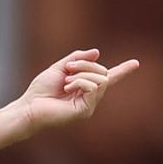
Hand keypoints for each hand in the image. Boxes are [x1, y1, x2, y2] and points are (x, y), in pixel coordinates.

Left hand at [21, 49, 138, 132]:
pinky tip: (67, 88)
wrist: (28, 107)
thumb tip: (97, 52)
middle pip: (103, 72)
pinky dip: (80, 82)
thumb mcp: (59, 68)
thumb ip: (77, 59)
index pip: (106, 78)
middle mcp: (89, 97)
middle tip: (68, 69)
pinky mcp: (85, 111)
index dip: (121, 70)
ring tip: (65, 82)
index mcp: (84, 88)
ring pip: (101, 78)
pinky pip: (94, 87)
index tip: (135, 63)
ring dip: (82, 74)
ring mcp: (88, 105)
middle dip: (86, 65)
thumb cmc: (40, 91)